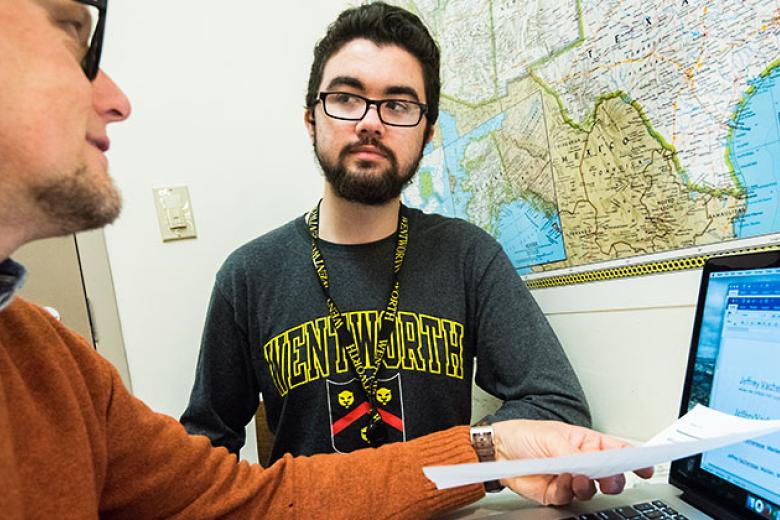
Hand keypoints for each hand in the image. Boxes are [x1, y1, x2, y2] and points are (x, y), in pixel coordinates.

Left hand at [491, 420, 653, 505]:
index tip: (644, 467)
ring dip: (588, 485)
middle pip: (610, 476)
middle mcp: (581, 463)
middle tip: (610, 478)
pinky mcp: (557, 493)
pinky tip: (562, 481)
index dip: (633, 459)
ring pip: (592, 490)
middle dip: (614, 479)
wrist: (499, 450)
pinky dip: (568, 491)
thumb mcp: (552, 436)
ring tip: (578, 477)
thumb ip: (573, 453)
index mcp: (586, 443)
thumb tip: (591, 465)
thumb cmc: (525, 434)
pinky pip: (570, 497)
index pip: (616, 451)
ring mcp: (571, 479)